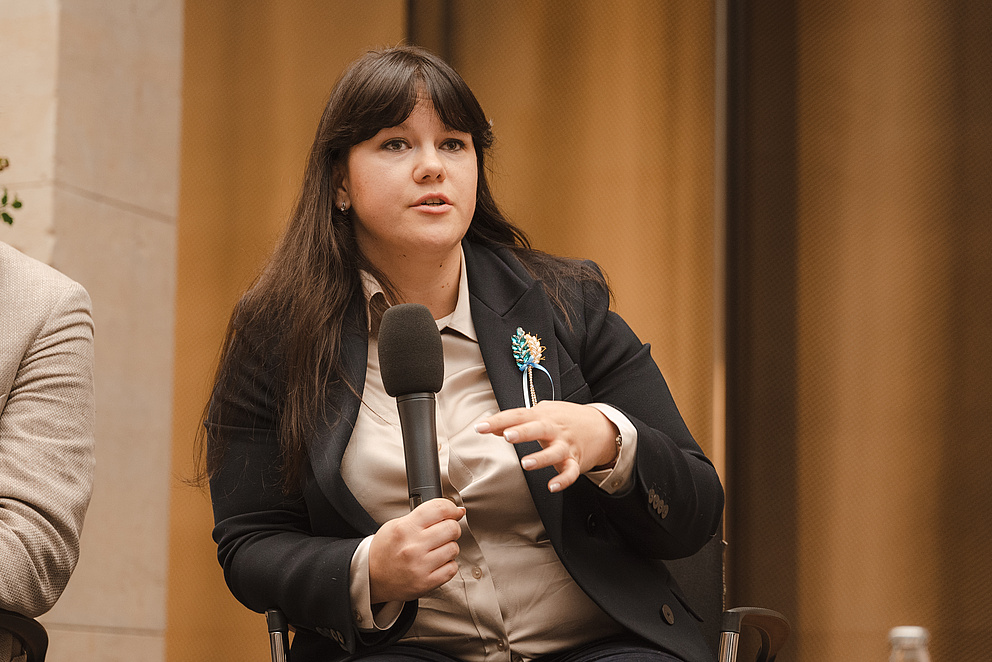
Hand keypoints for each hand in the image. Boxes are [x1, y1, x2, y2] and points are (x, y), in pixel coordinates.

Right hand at [368, 498, 464, 603]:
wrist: (371, 577)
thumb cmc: (385, 549)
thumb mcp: (396, 524)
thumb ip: (423, 515)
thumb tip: (455, 510)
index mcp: (404, 528)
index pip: (439, 509)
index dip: (451, 508)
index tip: (454, 511)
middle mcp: (413, 547)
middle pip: (451, 528)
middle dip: (451, 527)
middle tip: (444, 531)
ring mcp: (420, 566)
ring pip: (454, 548)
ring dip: (449, 547)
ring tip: (437, 549)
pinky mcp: (426, 583)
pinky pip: (452, 568)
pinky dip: (447, 564)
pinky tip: (436, 562)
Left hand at [475, 401, 619, 492]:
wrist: (600, 426)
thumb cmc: (564, 419)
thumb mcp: (540, 414)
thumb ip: (515, 421)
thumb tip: (490, 427)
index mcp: (542, 416)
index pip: (518, 415)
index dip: (499, 421)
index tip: (480, 427)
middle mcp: (554, 430)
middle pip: (538, 429)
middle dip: (523, 432)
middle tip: (507, 435)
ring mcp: (566, 446)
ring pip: (554, 452)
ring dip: (541, 458)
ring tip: (526, 463)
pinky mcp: (576, 461)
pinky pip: (570, 472)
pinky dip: (563, 480)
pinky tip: (552, 487)